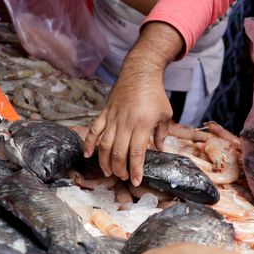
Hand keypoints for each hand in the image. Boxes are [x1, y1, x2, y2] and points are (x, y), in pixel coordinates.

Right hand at [85, 57, 172, 182]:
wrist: (140, 72)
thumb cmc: (155, 94)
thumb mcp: (165, 114)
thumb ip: (162, 133)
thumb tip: (159, 150)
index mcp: (142, 124)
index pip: (137, 152)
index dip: (136, 169)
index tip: (136, 181)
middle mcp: (125, 122)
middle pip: (119, 152)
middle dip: (120, 169)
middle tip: (123, 177)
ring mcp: (113, 117)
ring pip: (105, 144)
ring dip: (105, 161)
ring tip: (108, 172)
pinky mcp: (105, 112)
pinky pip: (94, 129)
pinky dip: (89, 142)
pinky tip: (87, 154)